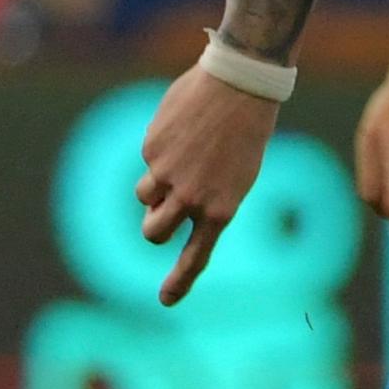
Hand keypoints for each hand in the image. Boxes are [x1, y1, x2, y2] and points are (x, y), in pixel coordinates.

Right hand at [137, 66, 282, 305]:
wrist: (239, 87)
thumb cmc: (244, 134)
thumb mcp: (236, 177)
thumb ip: (204, 200)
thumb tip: (164, 209)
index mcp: (221, 209)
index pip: (195, 255)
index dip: (180, 281)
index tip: (166, 301)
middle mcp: (191, 198)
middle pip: (153, 232)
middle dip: (154, 226)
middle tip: (163, 211)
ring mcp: (168, 175)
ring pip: (144, 198)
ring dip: (153, 189)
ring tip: (179, 161)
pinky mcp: (152, 150)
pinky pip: (148, 160)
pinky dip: (161, 150)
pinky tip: (183, 129)